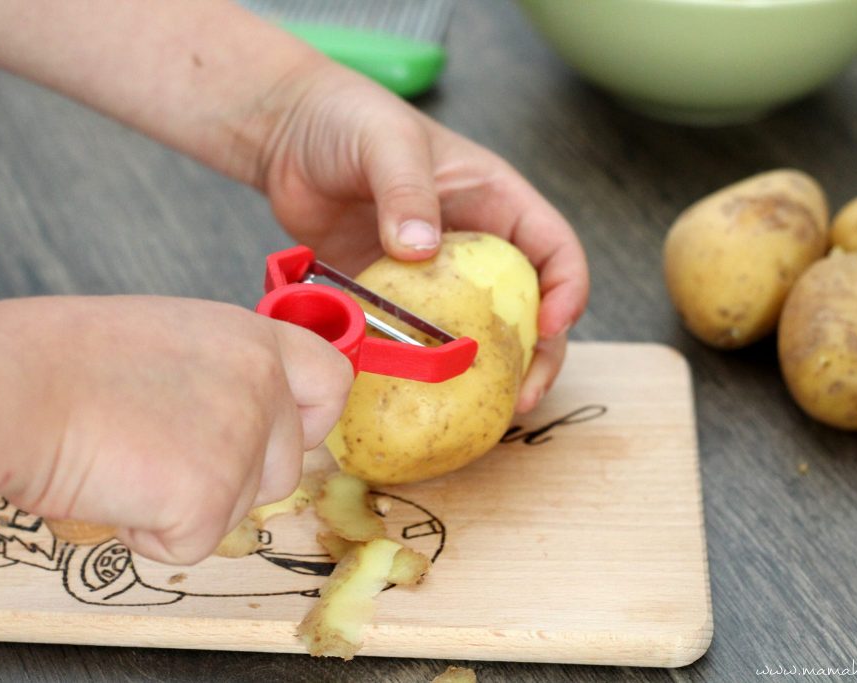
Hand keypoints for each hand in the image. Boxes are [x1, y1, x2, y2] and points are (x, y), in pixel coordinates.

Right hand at [0, 296, 352, 564]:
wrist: (17, 389)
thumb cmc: (67, 361)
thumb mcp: (173, 337)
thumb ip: (227, 371)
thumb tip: (247, 409)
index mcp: (253, 339)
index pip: (332, 380)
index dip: (313, 416)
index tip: (289, 431)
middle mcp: (262, 385)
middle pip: (285, 465)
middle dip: (233, 476)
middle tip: (166, 451)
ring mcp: (243, 441)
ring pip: (242, 506)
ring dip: (190, 502)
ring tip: (131, 459)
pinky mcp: (211, 497)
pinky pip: (196, 542)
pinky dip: (152, 534)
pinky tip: (117, 488)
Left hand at [251, 61, 589, 412]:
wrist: (289, 136)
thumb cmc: (349, 119)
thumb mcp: (386, 143)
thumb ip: (406, 191)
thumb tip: (420, 250)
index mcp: (495, 202)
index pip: (554, 250)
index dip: (567, 290)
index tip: (553, 326)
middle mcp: (474, 246)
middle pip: (526, 308)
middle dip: (536, 356)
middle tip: (524, 398)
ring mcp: (433, 278)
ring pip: (475, 335)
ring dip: (483, 376)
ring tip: (482, 415)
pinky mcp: (392, 299)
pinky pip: (416, 341)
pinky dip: (422, 370)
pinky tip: (416, 398)